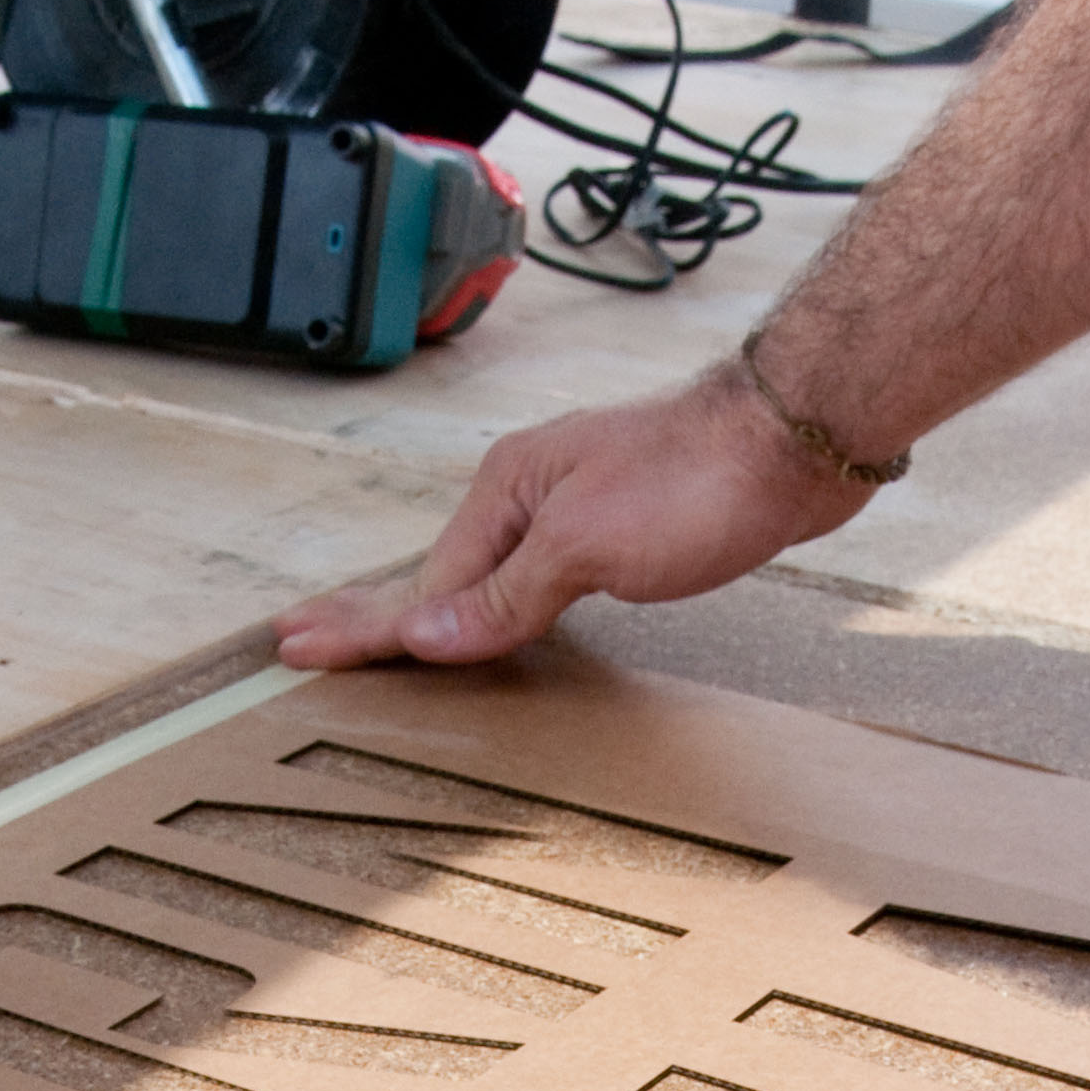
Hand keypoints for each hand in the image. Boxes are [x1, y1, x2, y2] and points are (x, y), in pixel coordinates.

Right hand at [273, 363, 880, 667]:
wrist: (793, 442)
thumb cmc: (697, 480)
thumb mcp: (586, 546)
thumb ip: (504, 595)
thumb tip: (425, 634)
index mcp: (505, 491)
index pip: (423, 583)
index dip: (362, 627)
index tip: (296, 648)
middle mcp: (528, 495)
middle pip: (435, 573)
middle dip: (371, 614)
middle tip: (304, 638)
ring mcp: (571, 511)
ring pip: (482, 576)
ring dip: (430, 611)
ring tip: (376, 638)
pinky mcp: (617, 530)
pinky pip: (528, 580)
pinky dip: (492, 607)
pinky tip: (488, 619)